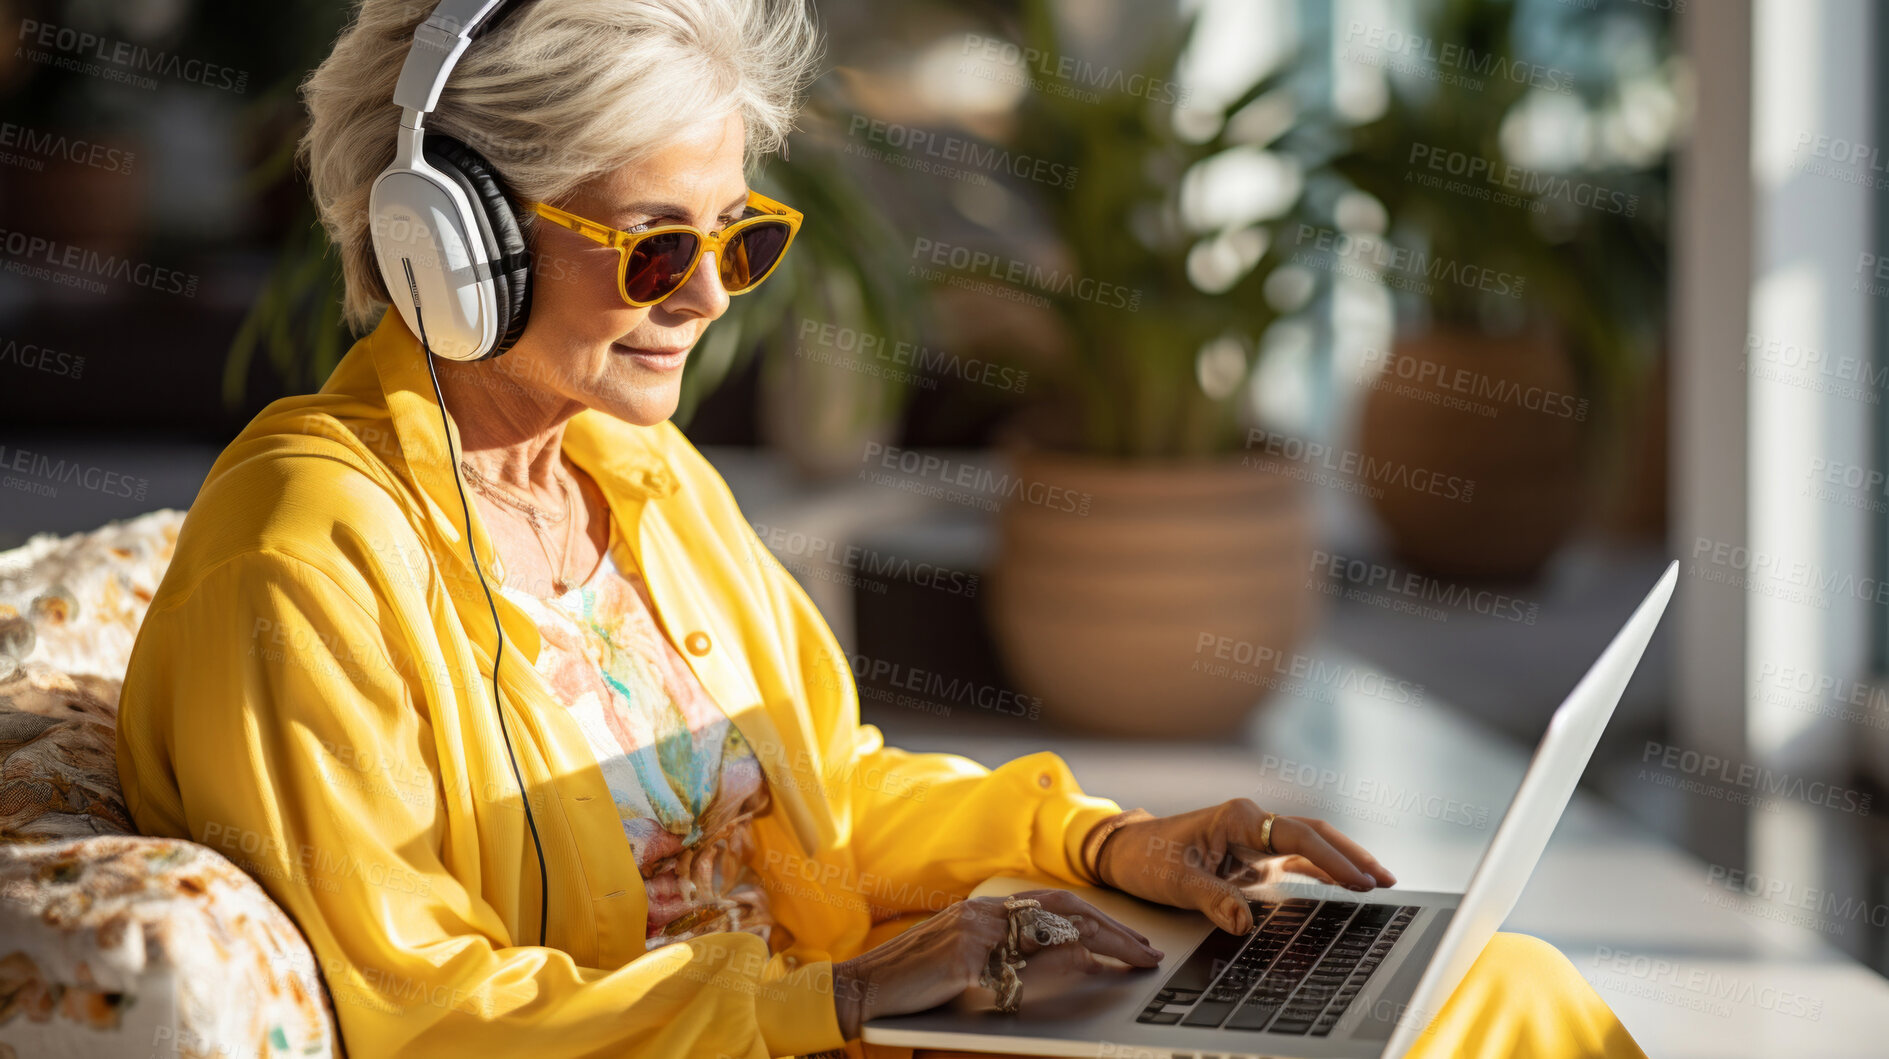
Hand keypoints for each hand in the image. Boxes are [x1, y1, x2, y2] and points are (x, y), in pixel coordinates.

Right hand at [830, 889, 1163, 1038]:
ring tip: (1133, 957)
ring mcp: (972, 931)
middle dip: (1113, 928)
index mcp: (986, 909)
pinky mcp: (961, 957)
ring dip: (1100, 940)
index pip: (1056, 906)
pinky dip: (1054, 963)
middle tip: (1147, 951)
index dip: (1101, 920)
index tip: (1134, 942)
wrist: (862, 988)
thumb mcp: (978, 970)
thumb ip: (1023, 960)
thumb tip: (1079, 954)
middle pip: (1063, 908)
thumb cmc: (917, 983)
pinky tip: (1085, 968)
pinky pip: (1017, 961)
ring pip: (1048, 927)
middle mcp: (982, 911)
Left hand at [1091, 800, 1397, 934]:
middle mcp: (1253, 823)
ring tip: (1379, 881)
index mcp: (1239, 818)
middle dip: (1351, 854)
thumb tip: (1244, 923)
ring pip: (1310, 844)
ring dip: (1343, 860)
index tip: (1357, 880)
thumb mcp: (1175, 881)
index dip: (1331, 858)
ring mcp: (1256, 839)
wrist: (1127, 851)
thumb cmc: (1148, 859)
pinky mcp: (1255, 856)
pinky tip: (1346, 885)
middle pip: (1314, 833)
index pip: (1296, 835)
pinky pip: (1297, 859)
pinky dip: (1323, 870)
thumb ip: (1211, 899)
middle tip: (1385, 879)